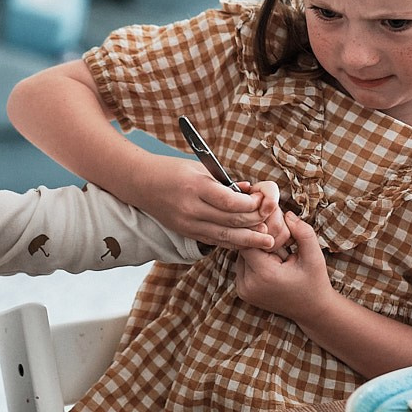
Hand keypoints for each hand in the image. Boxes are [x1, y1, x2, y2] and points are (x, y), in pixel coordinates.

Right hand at [134, 156, 284, 250]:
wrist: (139, 182)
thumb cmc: (171, 169)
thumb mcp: (199, 168)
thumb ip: (224, 182)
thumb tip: (249, 191)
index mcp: (195, 187)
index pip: (231, 202)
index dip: (251, 205)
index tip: (263, 201)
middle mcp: (191, 209)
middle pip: (231, 221)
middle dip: (255, 222)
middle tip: (272, 223)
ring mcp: (187, 223)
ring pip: (224, 237)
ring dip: (248, 240)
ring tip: (267, 242)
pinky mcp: (185, 232)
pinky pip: (213, 241)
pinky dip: (231, 243)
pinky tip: (246, 243)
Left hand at [234, 211, 331, 319]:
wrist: (312, 311)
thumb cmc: (315, 282)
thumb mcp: (314, 257)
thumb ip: (303, 233)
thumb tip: (287, 213)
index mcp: (264, 275)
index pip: (249, 241)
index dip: (260, 232)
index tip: (274, 229)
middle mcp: (248, 284)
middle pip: (244, 248)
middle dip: (259, 242)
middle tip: (279, 245)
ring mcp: (243, 290)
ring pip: (241, 256)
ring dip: (256, 252)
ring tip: (276, 258)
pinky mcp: (242, 292)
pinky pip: (242, 267)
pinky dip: (253, 262)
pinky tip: (270, 266)